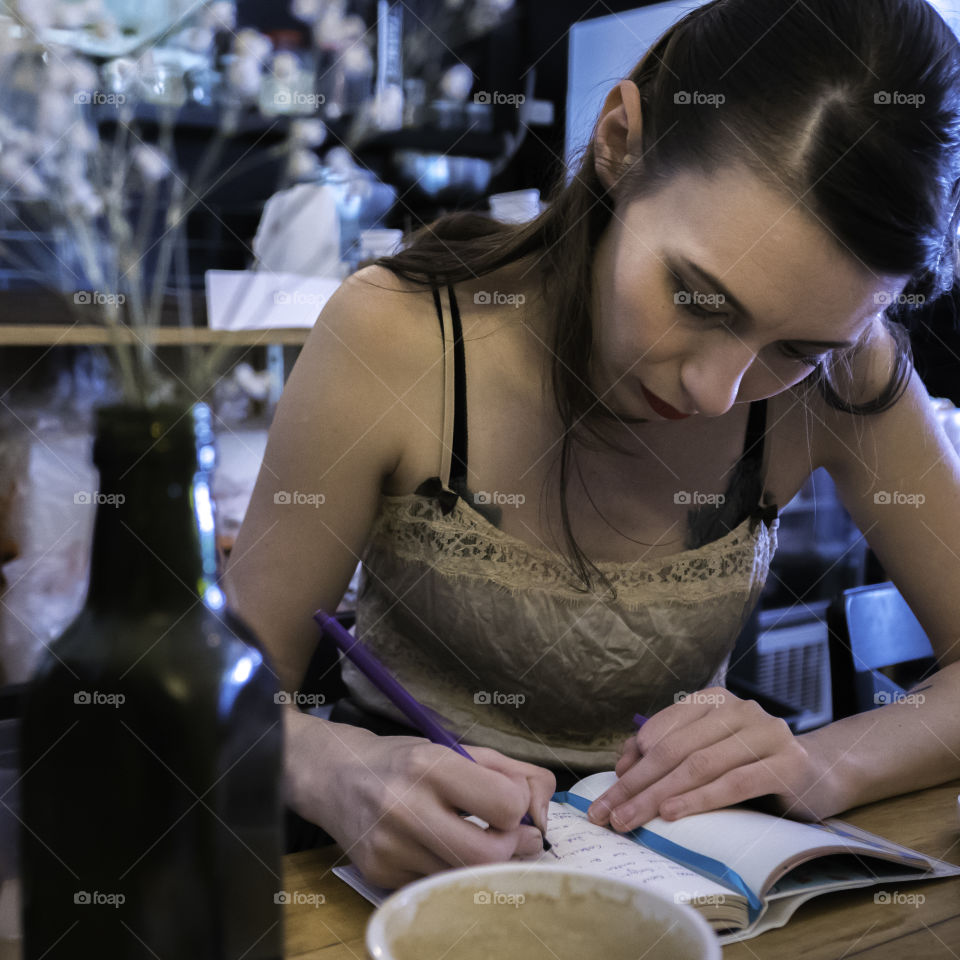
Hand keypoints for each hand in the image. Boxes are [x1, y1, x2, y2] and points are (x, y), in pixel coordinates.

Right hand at [284, 708, 555, 888]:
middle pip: (487, 854)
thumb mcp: (456, 749)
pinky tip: (444, 849)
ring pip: (465, 876)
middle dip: (512, 847)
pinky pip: (438, 885)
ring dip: (486, 863)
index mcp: (428, 766)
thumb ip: (511, 771)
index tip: (511, 801)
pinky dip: (453, 871)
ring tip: (483, 841)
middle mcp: (405, 808)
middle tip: (514, 835)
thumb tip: (543, 810)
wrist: (338, 777)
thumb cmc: (406, 760)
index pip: (504, 804)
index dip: (518, 806)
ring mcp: (390, 848)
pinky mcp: (381, 875)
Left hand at [585, 688, 837, 830]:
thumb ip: (668, 750)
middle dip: (636, 784)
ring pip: (700, 765)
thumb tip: (623, 764)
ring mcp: (766, 733)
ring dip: (659, 795)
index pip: (662, 729)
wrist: (820, 776)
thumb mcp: (708, 753)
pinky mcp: (787, 764)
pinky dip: (700, 799)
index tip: (607, 791)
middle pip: (675, 750)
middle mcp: (739, 709)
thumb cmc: (752, 766)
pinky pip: (734, 783)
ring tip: (630, 819)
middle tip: (608, 813)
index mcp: (714, 700)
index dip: (631, 760)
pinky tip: (673, 814)